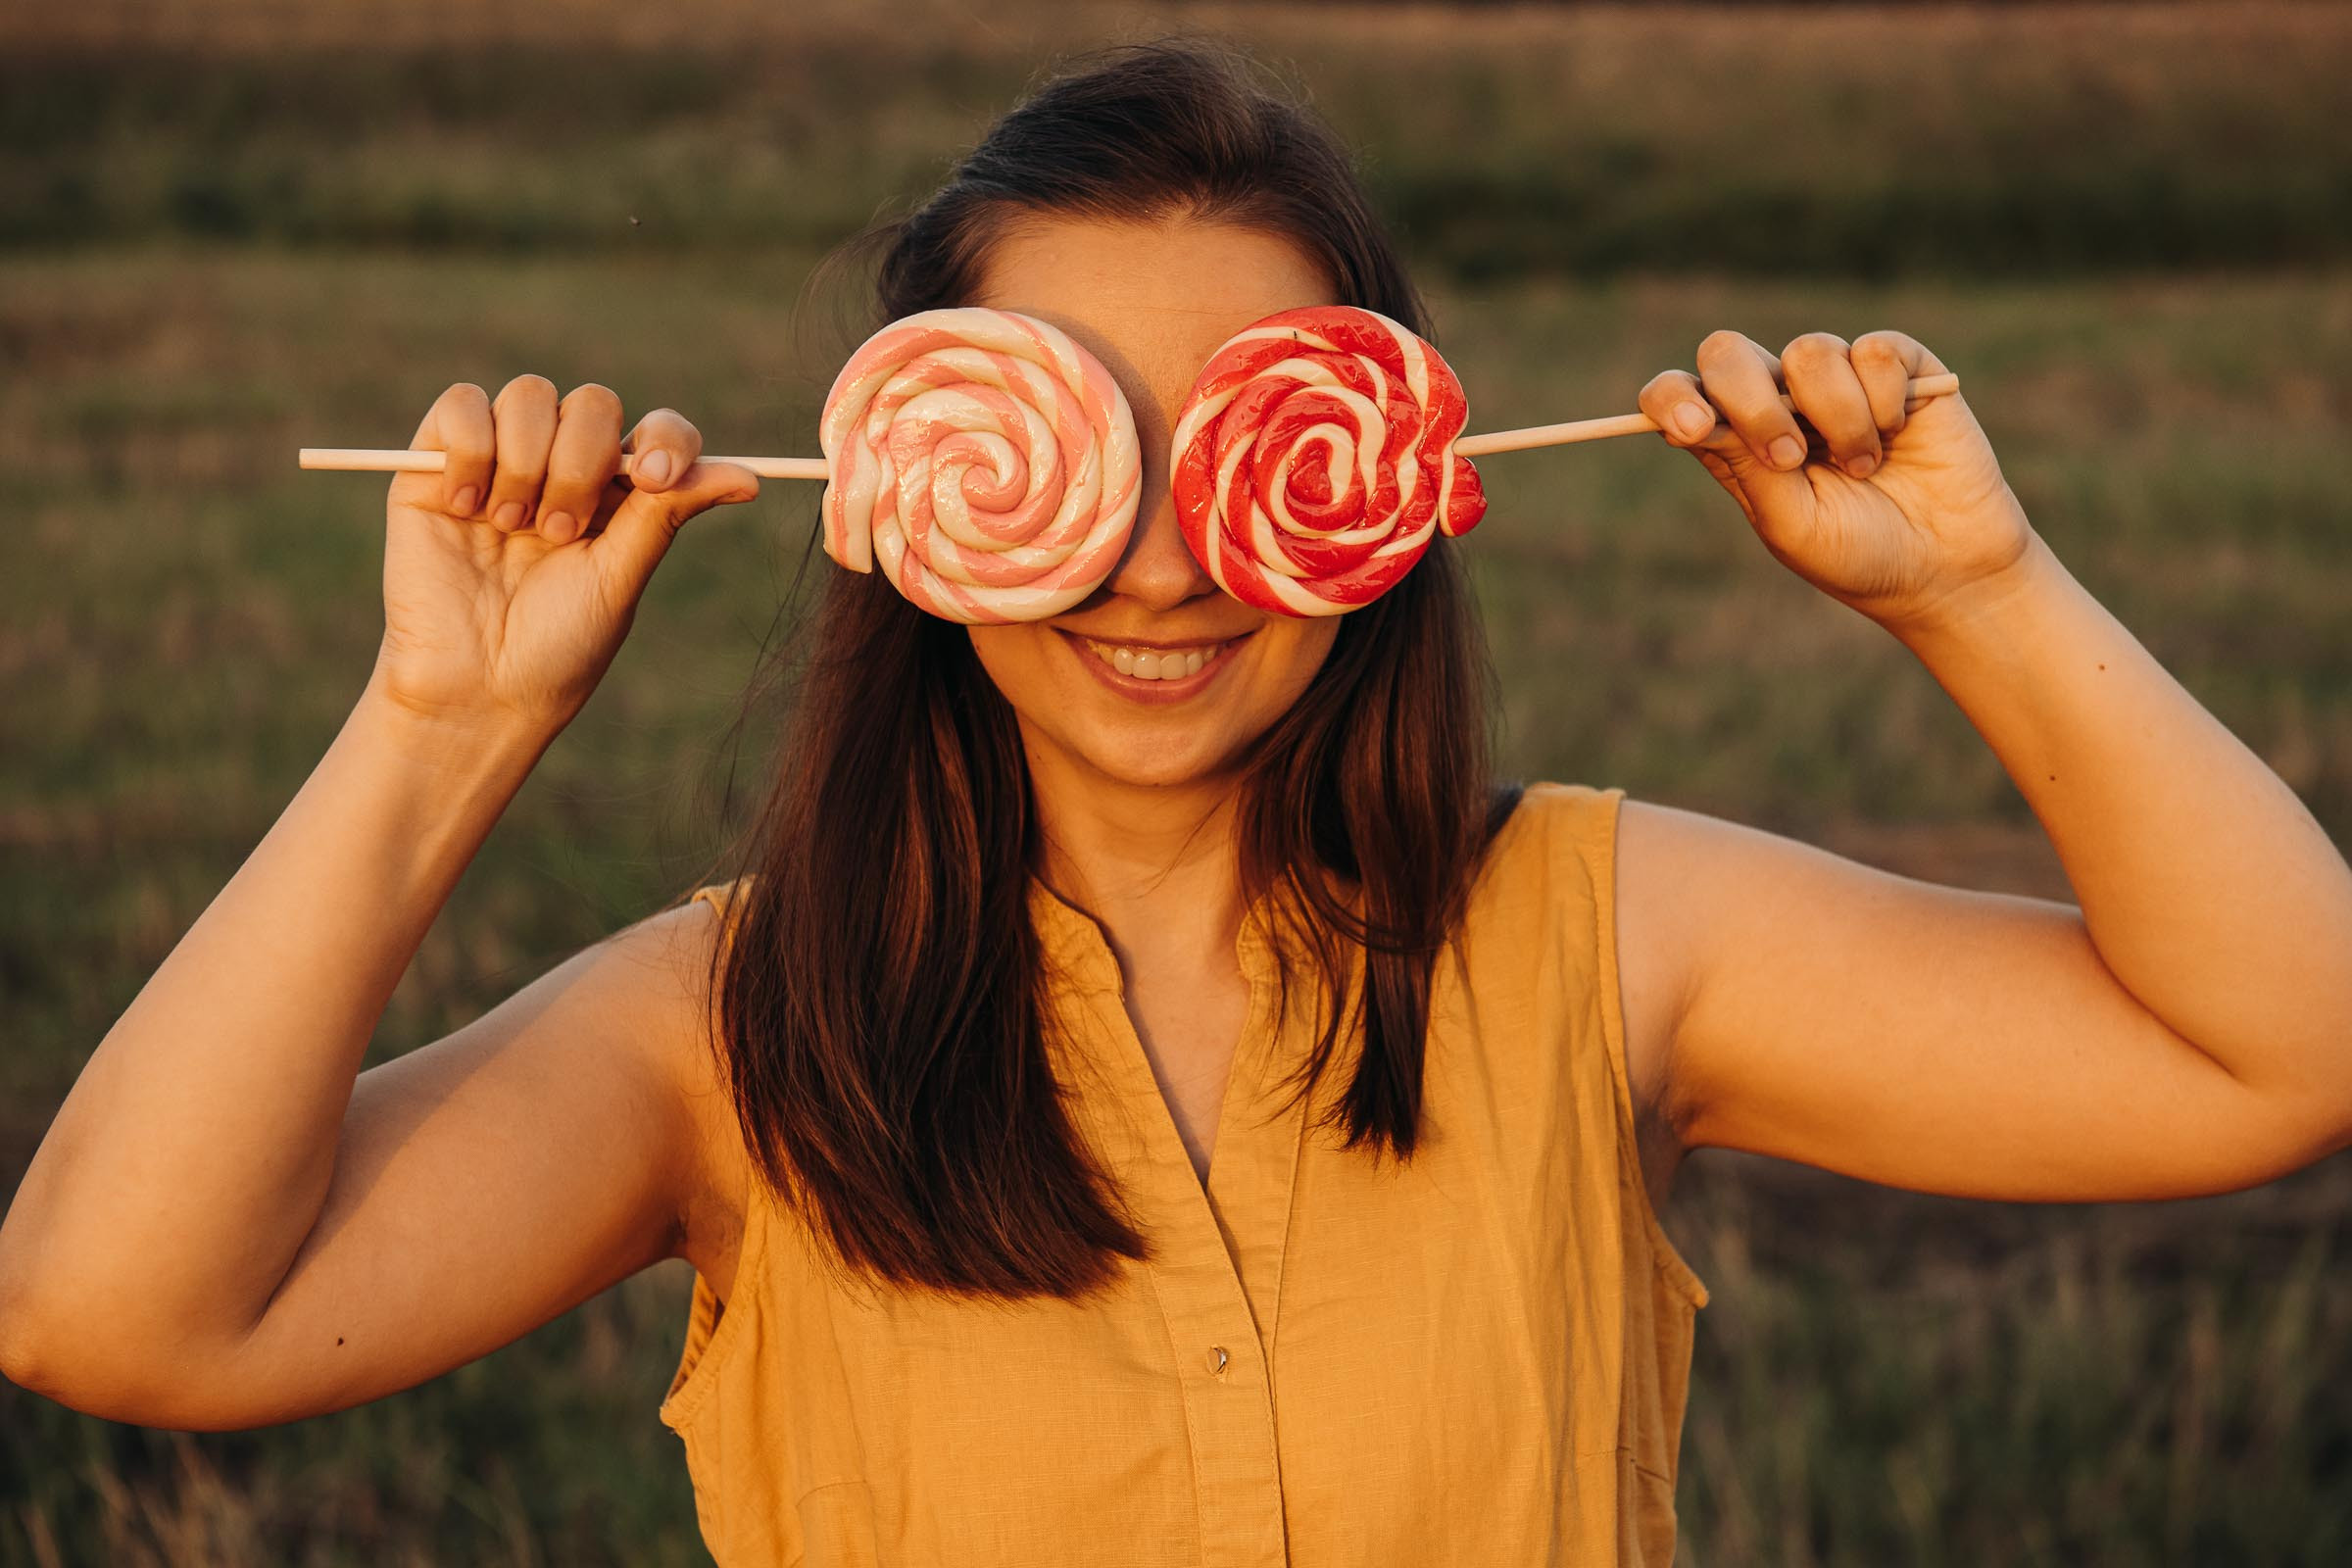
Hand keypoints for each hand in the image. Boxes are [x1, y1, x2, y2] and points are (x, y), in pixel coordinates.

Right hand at [372, 375, 758, 736]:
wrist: (475, 687)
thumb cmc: (557, 645)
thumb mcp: (619, 579)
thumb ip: (665, 514)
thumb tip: (750, 477)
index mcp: (619, 495)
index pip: (657, 429)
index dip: (665, 438)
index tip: (654, 478)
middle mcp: (562, 466)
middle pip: (593, 402)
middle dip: (582, 462)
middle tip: (560, 534)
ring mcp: (500, 460)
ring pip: (528, 395)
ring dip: (526, 461)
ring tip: (510, 527)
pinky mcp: (435, 463)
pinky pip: (460, 405)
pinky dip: (470, 449)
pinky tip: (467, 507)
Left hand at [1639, 330, 2034, 629]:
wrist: (1945, 567)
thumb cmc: (1858, 554)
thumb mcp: (1793, 524)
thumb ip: (1748, 469)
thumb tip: (1698, 418)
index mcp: (1735, 440)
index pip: (1677, 393)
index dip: (1671, 398)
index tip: (1692, 429)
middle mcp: (1778, 400)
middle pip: (1728, 352)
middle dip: (1752, 401)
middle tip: (1789, 459)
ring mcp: (1835, 379)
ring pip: (1809, 352)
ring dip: (1837, 418)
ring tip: (1864, 468)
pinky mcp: (1898, 367)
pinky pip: (1875, 350)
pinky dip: (1884, 399)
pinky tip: (1898, 434)